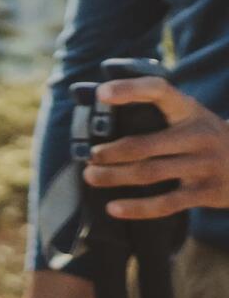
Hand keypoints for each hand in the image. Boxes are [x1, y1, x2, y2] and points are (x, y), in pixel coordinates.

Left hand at [84, 76, 228, 217]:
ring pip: (150, 173)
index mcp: (189, 110)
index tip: (102, 94)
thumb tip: (100, 122)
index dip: (130, 89)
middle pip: (145, 144)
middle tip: (90, 157)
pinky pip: (167, 203)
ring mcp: (205, 164)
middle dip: (111, 152)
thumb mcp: (190, 117)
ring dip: (115, 177)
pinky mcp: (208, 192)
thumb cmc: (204, 137)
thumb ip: (158, 115)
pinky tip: (113, 208)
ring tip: (91, 177)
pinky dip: (138, 208)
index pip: (158, 90)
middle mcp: (199, 135)